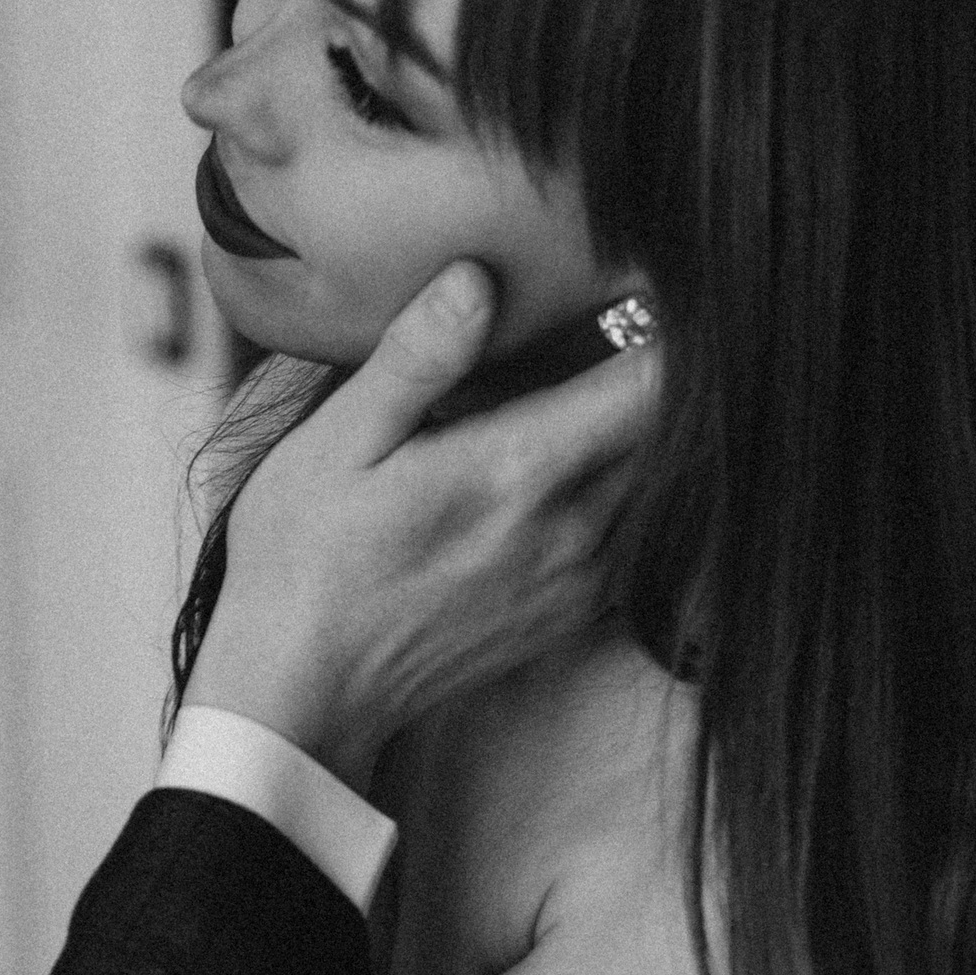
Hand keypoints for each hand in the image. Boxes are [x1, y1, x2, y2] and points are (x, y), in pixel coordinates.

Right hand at [185, 262, 659, 786]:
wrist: (303, 695)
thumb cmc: (304, 564)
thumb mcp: (335, 443)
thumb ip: (416, 360)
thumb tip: (476, 279)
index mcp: (518, 471)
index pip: (654, 385)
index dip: (670, 326)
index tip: (647, 287)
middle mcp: (572, 529)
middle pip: (672, 432)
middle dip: (659, 374)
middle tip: (610, 326)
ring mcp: (581, 580)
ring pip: (659, 484)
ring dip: (638, 434)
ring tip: (577, 393)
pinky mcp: (573, 615)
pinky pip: (634, 534)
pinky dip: (621, 490)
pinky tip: (555, 472)